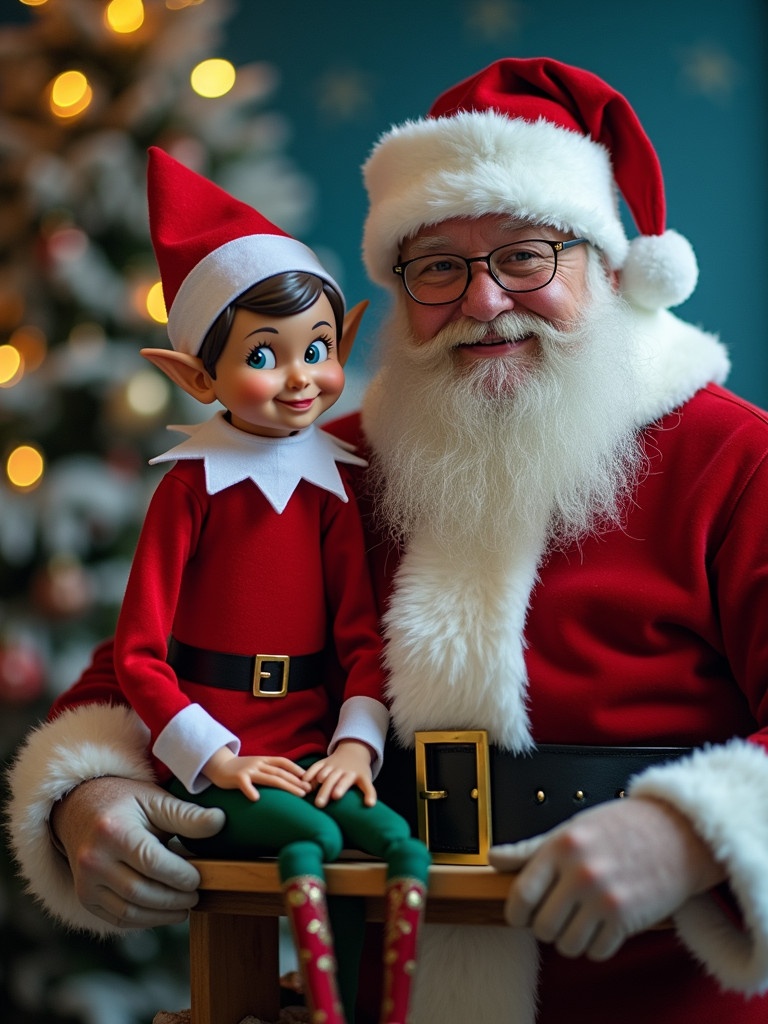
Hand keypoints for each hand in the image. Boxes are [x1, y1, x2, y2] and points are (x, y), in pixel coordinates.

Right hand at [50, 776, 225, 928]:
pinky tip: (163, 911)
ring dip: (162, 914)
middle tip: (196, 894)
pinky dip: (145, 920)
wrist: (80, 809)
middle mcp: (93, 859)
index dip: (180, 875)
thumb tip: (220, 823)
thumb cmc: (124, 802)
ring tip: (184, 906)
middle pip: (141, 891)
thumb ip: (186, 815)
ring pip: (130, 911)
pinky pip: (118, 918)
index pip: (152, 863)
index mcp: (113, 831)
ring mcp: (85, 881)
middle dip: (174, 898)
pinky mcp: (85, 897)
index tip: (199, 877)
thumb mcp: (154, 799)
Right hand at [203, 747, 310, 800]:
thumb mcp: (257, 766)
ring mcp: (248, 770)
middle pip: (281, 773)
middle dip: (296, 781)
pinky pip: (245, 784)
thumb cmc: (241, 769)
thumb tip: (286, 779)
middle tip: (308, 790)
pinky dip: (251, 791)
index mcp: (264, 760)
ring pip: (270, 778)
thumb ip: (269, 770)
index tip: (308, 778)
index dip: (296, 769)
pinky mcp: (237, 778)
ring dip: (286, 786)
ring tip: (298, 794)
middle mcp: (259, 763)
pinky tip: (256, 798)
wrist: (218, 765)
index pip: (283, 762)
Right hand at [303, 740, 375, 807]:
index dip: (342, 788)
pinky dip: (310, 772)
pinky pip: (316, 766)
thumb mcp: (367, 780)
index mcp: (355, 775)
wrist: (353, 752)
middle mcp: (344, 769)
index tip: (336, 796)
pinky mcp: (324, 762)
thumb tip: (371, 806)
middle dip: (326, 791)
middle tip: (319, 804)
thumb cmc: (360, 772)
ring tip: (309, 790)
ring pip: (325, 772)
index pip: (349, 781)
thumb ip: (369, 791)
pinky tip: (303, 781)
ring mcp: (333, 765)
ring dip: (317, 780)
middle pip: (334, 780)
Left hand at [489, 796, 724, 960]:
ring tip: (580, 920)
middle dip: (546, 926)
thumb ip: (530, 849)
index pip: (521, 895)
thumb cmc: (621, 827)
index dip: (515, 913)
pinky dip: (596, 945)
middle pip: (542, 926)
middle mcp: (580, 872)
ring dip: (570, 939)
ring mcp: (604, 897)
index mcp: (561, 846)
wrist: (675, 835)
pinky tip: (602, 925)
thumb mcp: (572, 828)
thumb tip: (493, 858)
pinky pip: (596, 952)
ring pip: (567, 945)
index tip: (520, 915)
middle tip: (557, 914)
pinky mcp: (626, 919)